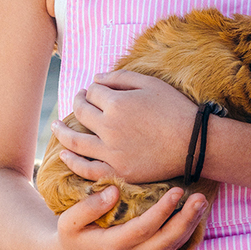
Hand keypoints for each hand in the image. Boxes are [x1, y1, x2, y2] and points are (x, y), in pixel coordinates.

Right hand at [50, 181, 207, 249]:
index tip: (177, 191)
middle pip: (167, 241)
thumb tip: (114, 192)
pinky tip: (195, 214)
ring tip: (203, 202)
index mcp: (113, 247)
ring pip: (174, 246)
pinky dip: (187, 232)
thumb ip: (89, 207)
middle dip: (187, 220)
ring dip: (191, 225)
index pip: (144, 229)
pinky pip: (173, 248)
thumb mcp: (69, 221)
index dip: (163, 211)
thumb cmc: (71, 234)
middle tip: (201, 198)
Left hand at [52, 70, 198, 183]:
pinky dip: (73, 162)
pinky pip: (87, 169)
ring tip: (55, 127)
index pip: (93, 92)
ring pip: (76, 142)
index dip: (93, 89)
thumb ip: (121, 78)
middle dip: (78, 102)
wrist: (195, 143)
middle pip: (82, 113)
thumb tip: (96, 78)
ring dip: (62, 132)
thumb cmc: (175, 109)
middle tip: (78, 100)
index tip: (94, 89)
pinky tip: (65, 155)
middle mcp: (109, 128)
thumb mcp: (151, 84)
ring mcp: (111, 152)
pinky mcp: (118, 171)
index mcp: (117, 104)